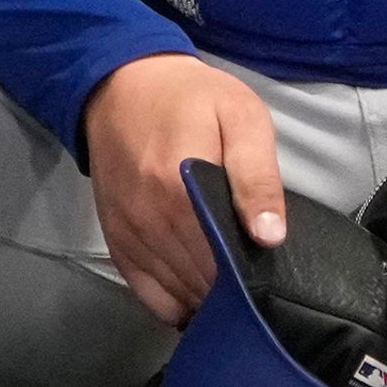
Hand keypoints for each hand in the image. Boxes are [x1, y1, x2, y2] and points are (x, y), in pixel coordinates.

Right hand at [83, 53, 283, 327]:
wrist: (122, 84)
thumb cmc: (191, 98)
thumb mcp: (241, 117)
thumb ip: (257, 176)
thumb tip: (270, 236)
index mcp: (179, 188)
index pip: (221, 263)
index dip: (250, 279)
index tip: (270, 274)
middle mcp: (147, 219)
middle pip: (200, 282)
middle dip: (232, 292)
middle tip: (258, 281)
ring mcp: (128, 233)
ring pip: (175, 294)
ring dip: (206, 299)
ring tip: (233, 288)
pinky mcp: (116, 240)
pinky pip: (146, 294)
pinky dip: (174, 302)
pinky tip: (198, 294)